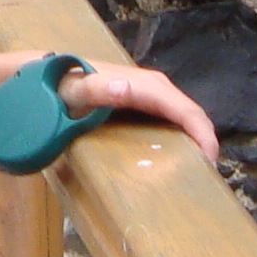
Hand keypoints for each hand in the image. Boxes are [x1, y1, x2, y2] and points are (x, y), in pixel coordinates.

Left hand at [60, 59, 222, 162]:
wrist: (45, 77)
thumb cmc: (58, 86)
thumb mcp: (73, 90)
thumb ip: (95, 89)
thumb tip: (126, 88)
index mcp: (142, 85)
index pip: (183, 108)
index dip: (202, 133)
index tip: (211, 162)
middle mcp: (152, 87)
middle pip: (189, 114)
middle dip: (205, 142)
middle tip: (208, 178)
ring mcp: (149, 95)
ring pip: (183, 117)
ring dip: (195, 141)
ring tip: (199, 173)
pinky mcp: (143, 103)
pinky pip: (170, 120)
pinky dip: (182, 138)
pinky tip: (179, 160)